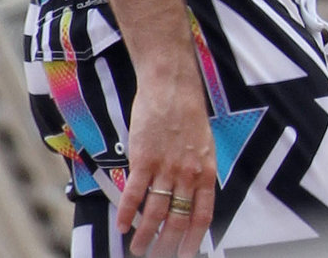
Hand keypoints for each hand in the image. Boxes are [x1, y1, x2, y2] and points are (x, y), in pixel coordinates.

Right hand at [118, 70, 217, 256]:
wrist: (172, 86)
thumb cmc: (188, 114)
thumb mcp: (204, 146)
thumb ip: (197, 174)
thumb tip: (191, 200)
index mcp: (206, 172)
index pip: (202, 216)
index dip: (193, 240)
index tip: (186, 255)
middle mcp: (188, 174)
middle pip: (178, 221)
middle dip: (166, 246)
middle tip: (157, 257)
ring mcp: (166, 168)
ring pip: (155, 213)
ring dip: (144, 236)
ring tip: (137, 250)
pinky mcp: (144, 159)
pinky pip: (134, 194)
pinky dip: (126, 214)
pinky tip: (121, 227)